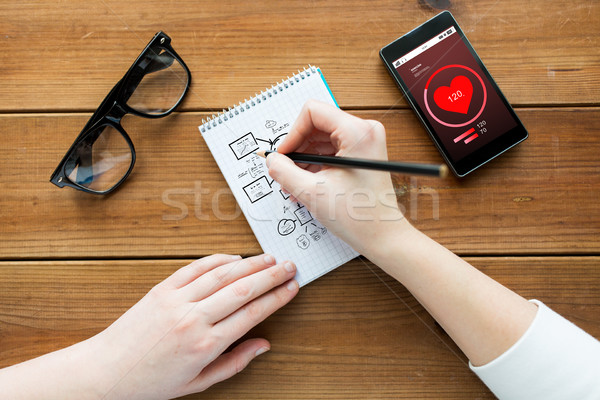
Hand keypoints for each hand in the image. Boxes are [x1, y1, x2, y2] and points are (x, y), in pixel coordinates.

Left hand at [90, 254, 297, 398]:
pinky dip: (217, 259)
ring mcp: (177, 300)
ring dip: (250, 263)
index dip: (277, 297)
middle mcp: (194, 318)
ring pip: (222, 274)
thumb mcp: (199, 382)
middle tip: (290, 266)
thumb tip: (263, 346)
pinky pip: (195, 268)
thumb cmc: (151, 382)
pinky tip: (233, 257)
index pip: (253, 312)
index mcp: (206, 344)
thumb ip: (235, 362)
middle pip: (244, 288)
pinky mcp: (162, 289)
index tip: (292, 287)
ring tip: (268, 258)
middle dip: (272, 275)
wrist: (107, 372)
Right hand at [267, 100, 410, 257]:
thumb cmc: (359, 217)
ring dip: (303, 160)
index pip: (313, 112)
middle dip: (297, 149)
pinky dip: (315, 165)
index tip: (282, 155)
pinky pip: (330, 150)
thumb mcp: (312, 193)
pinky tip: (306, 184)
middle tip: (284, 172)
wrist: (383, 236)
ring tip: (294, 184)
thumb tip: (271, 160)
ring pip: (321, 139)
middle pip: (316, 125)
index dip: (292, 133)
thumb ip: (285, 172)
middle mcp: (364, 131)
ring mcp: (364, 142)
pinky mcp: (362, 154)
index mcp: (357, 133)